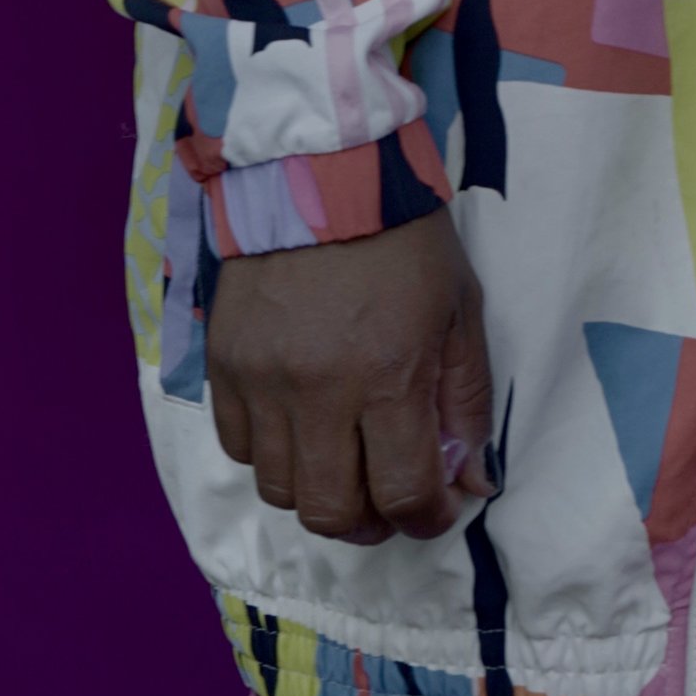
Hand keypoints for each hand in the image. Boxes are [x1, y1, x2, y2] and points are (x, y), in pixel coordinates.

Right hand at [207, 209, 494, 544]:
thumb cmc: (405, 240)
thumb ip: (465, 400)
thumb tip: (471, 481)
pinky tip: (299, 428)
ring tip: (345, 466)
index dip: (427, 519)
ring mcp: (262, 383)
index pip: (403, 494)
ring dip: (319, 493)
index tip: (439, 508)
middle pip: (331, 512)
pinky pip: (237, 449)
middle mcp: (317, 392)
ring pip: (279, 491)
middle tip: (388, 501)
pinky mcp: (224, 367)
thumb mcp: (459, 310)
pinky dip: (271, 456)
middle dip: (370, 523)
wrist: (322, 172)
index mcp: (388, 376)